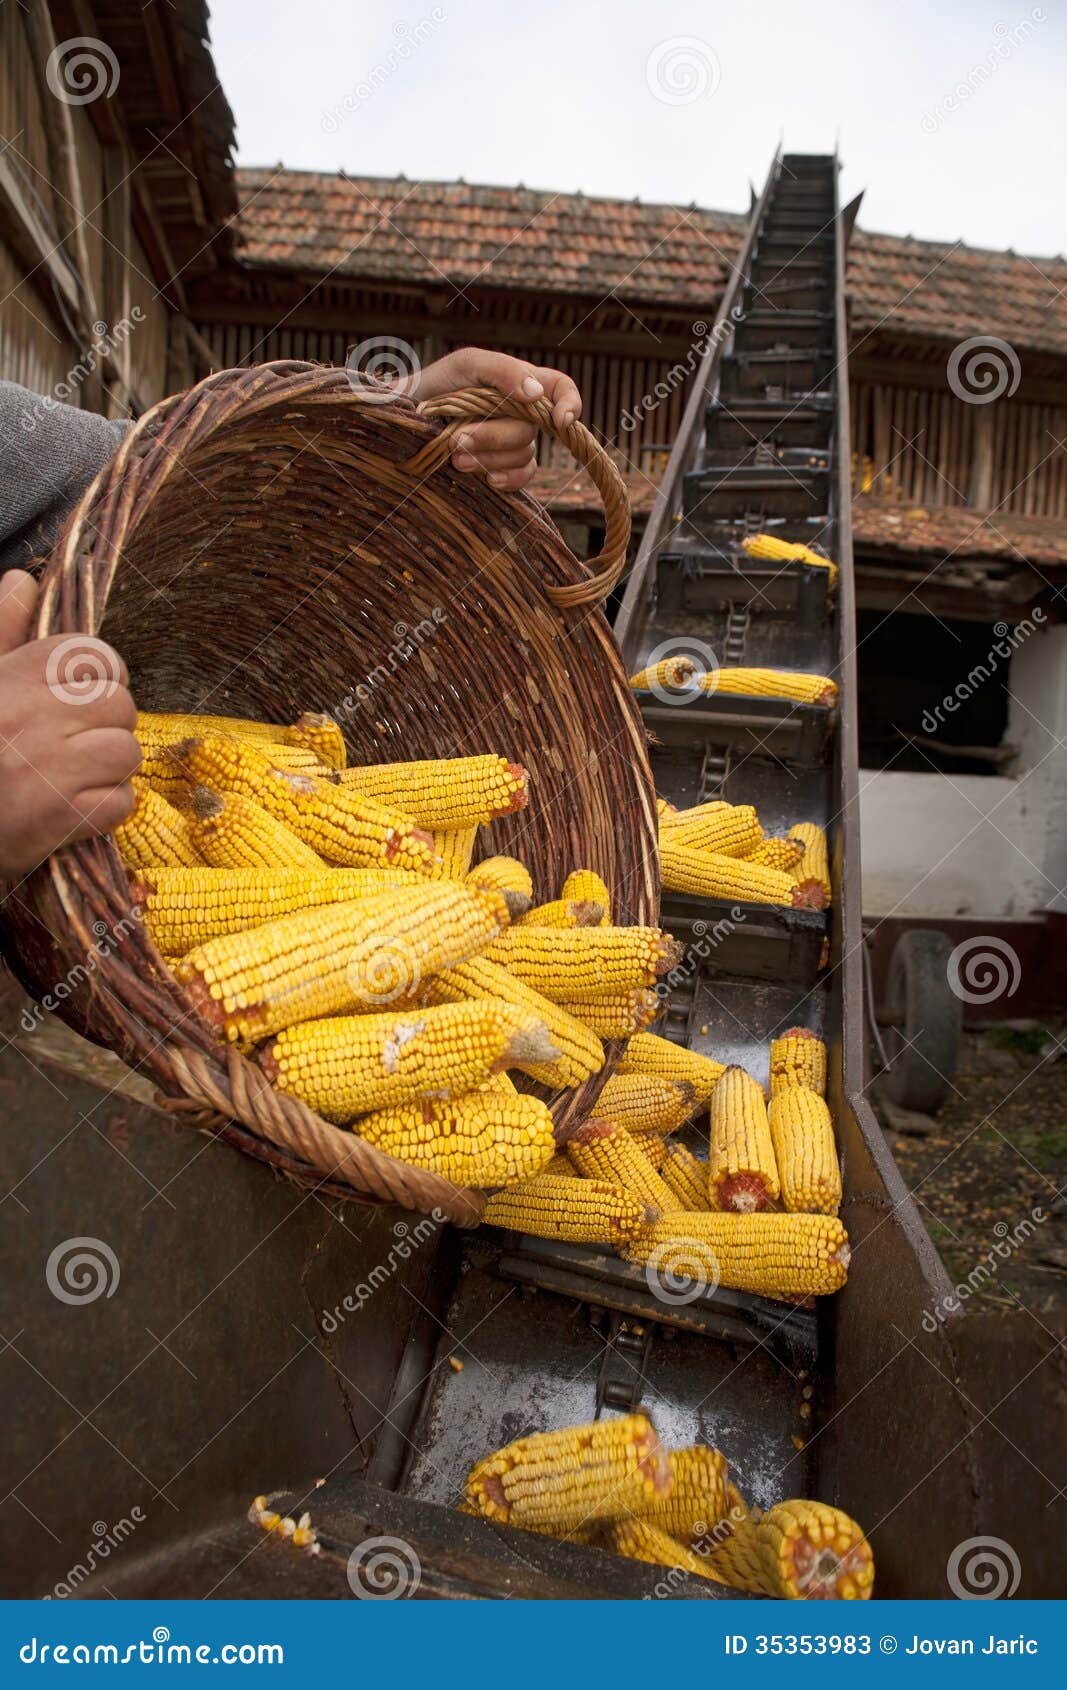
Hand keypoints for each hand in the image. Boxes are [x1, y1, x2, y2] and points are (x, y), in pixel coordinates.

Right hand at [0, 571, 139, 876]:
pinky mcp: (58, 817)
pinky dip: (104, 812)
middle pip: (119, 703)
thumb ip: (0, 630)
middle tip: (77, 745)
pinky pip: (120, 803)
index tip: (83, 697)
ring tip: (76, 778)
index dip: (100, 677)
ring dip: (110, 770)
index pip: (93, 655)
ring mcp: (47, 768)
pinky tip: (72, 811)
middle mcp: (31, 717)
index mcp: (10, 678)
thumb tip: (22, 580)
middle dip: (108, 726)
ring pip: (125, 752)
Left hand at [403, 347, 581, 489]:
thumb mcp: (467, 364)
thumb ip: (503, 370)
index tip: (559, 422)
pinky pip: (521, 478)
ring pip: (522, 455)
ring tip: (455, 456)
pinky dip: (507, 480)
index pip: (560, 389)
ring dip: (489, 457)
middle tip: (458, 440)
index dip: (570, 404)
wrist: (406, 417)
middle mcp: (521, 414)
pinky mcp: (500, 467)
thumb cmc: (437, 384)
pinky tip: (487, 480)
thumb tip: (535, 395)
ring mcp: (511, 443)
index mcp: (520, 383)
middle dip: (494, 437)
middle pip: (530, 430)